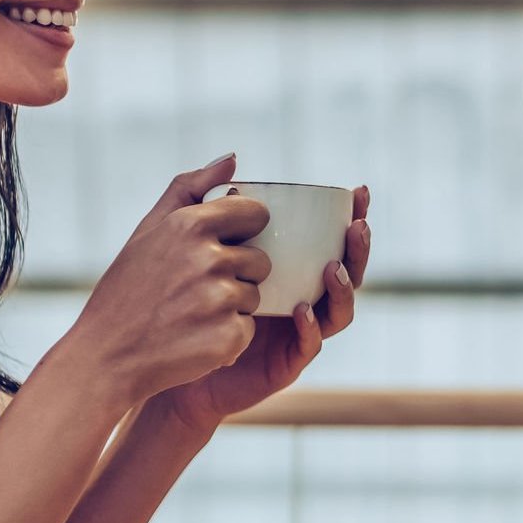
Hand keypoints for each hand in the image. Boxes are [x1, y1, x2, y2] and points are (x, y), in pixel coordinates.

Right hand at [51, 155, 272, 405]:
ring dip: (231, 307)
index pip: (255, 214)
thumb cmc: (129, 289)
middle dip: (235, 274)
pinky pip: (248, 329)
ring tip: (190, 314)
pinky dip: (227, 337)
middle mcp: (208, 259)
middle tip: (194, 290)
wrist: (106, 356)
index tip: (223, 244)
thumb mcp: (149, 230)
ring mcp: (220, 300)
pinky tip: (193, 338)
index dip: (244, 231)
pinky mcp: (229, 337)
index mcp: (189, 225)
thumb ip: (190, 187)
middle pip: (260, 260)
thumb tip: (232, 158)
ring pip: (255, 296)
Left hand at [157, 185, 371, 435]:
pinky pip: (308, 346)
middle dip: (358, 249)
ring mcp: (297, 333)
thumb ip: (212, 202)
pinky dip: (310, 327)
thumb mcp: (194, 245)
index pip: (329, 241)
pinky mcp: (284, 363)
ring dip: (342, 288)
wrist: (164, 363)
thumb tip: (233, 159)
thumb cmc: (181, 301)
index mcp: (289, 271)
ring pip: (338, 311)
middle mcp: (302, 299)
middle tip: (357, 227)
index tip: (357, 193)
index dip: (350, 218)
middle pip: (346, 273)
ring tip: (333, 268)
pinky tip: (300, 310)